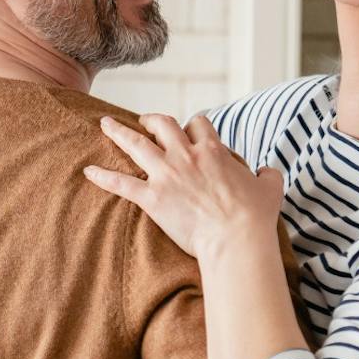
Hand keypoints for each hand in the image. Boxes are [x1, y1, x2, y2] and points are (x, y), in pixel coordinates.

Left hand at [84, 114, 283, 260]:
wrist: (236, 239)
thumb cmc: (254, 216)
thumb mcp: (270, 188)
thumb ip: (268, 174)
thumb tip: (266, 171)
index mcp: (213, 151)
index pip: (198, 124)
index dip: (192, 126)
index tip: (188, 131)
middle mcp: (186, 156)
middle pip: (163, 124)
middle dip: (152, 120)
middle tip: (144, 120)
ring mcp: (167, 175)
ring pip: (136, 144)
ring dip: (118, 132)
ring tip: (105, 124)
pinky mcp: (152, 198)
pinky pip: (121, 183)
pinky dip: (103, 176)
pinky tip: (88, 171)